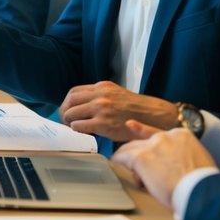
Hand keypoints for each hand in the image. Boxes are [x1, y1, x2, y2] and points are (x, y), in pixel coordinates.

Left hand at [59, 82, 177, 140]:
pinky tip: (83, 132)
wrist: (154, 116)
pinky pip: (80, 126)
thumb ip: (100, 96)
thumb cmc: (136, 109)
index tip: (67, 110)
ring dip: (69, 122)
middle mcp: (100, 95)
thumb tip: (82, 106)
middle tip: (65, 121)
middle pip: (69, 101)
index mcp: (102, 87)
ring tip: (73, 127)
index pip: (74, 92)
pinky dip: (77, 129)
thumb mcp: (116, 94)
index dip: (67, 102)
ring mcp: (101, 109)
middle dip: (64, 112)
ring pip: (72, 114)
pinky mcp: (103, 123)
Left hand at [111, 122, 215, 208]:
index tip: (132, 126)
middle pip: (142, 142)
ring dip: (126, 158)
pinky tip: (114, 163)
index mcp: (182, 135)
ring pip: (131, 149)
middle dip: (136, 151)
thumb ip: (184, 156)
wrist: (200, 190)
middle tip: (129, 158)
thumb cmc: (202, 183)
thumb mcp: (199, 160)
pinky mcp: (141, 158)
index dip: (143, 132)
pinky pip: (123, 157)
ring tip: (120, 162)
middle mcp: (166, 137)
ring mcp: (152, 146)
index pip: (158, 133)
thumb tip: (178, 166)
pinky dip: (118, 161)